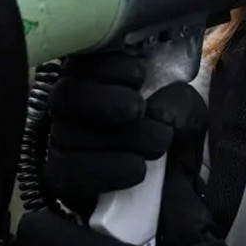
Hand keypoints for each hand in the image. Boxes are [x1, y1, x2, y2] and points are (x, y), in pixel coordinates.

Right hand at [45, 52, 210, 222]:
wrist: (174, 184)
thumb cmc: (171, 133)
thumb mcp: (185, 112)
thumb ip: (179, 103)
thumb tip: (160, 112)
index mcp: (95, 76)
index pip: (80, 61)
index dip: (105, 66)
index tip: (139, 76)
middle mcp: (70, 106)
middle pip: (65, 96)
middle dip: (105, 102)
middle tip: (139, 110)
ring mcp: (60, 140)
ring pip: (66, 134)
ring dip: (117, 139)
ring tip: (156, 145)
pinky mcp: (60, 175)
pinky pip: (65, 171)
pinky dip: (104, 170)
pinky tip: (136, 169)